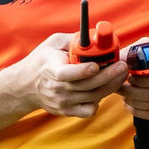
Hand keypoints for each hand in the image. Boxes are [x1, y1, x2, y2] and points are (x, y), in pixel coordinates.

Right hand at [4, 31, 127, 118]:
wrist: (25, 86)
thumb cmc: (42, 61)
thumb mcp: (53, 43)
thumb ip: (74, 40)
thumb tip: (96, 37)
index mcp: (51, 70)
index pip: (67, 74)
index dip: (83, 71)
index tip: (96, 64)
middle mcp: (57, 89)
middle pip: (88, 86)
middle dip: (109, 75)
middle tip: (123, 66)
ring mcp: (63, 102)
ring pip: (94, 97)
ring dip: (110, 86)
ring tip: (119, 74)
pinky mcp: (67, 111)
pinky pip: (90, 110)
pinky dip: (99, 100)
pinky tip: (101, 89)